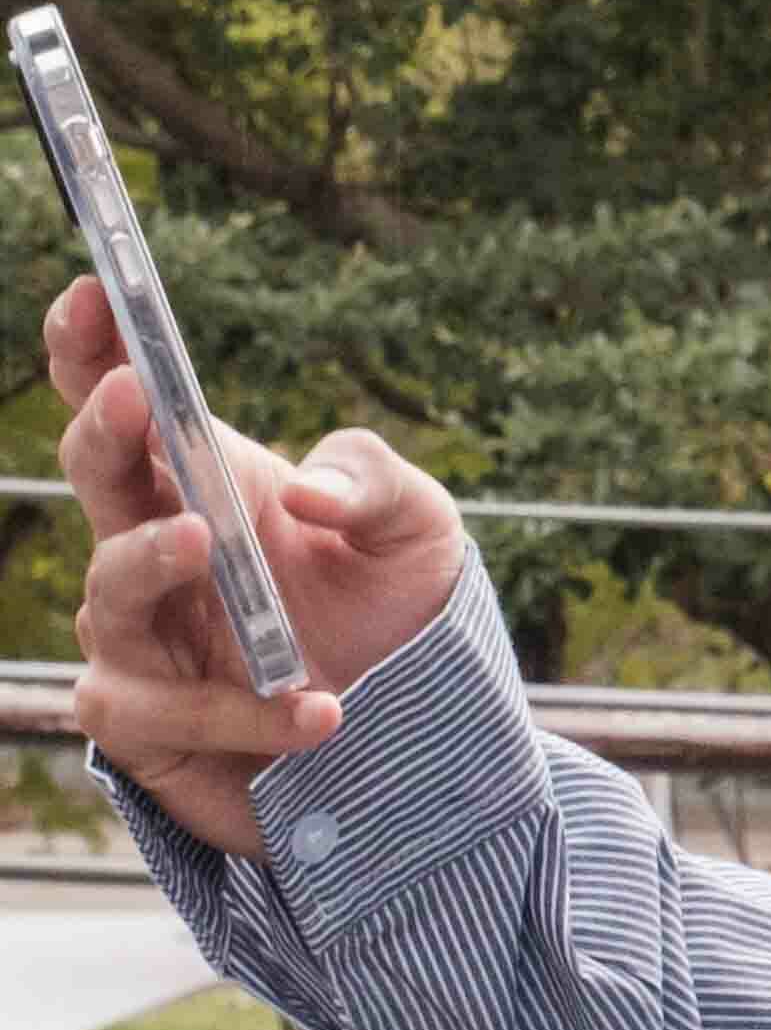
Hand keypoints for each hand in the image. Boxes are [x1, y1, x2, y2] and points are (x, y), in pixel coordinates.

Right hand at [48, 274, 467, 858]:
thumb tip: (305, 492)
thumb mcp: (418, 530)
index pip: (125, 402)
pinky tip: (317, 710)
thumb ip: (372, 483)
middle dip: (105, 432)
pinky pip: (160, 707)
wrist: (418, 735)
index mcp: (205, 481)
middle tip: (135, 399)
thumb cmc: (397, 613)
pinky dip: (240, 707)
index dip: (93, 347)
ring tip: (209, 545)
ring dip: (153, 562)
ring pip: (109, 592)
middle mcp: (155, 548)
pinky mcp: (147, 723)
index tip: (96, 294)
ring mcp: (140, 637)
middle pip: (95, 475)